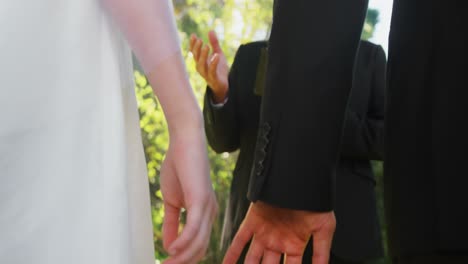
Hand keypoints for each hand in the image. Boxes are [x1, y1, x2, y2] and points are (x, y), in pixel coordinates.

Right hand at [160, 130, 217, 263]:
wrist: (184, 142)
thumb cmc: (178, 167)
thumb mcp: (172, 200)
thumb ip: (172, 223)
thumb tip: (169, 245)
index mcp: (205, 212)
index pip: (199, 244)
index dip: (184, 258)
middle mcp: (210, 212)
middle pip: (200, 247)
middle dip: (183, 262)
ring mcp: (207, 206)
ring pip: (198, 241)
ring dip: (182, 256)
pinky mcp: (200, 199)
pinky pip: (194, 227)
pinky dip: (184, 241)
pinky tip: (172, 250)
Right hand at [189, 31, 228, 102]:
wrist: (225, 85)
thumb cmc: (219, 69)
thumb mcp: (218, 54)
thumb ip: (214, 43)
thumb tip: (210, 30)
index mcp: (201, 61)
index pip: (194, 52)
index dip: (193, 44)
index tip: (194, 35)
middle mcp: (201, 68)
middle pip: (196, 57)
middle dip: (197, 49)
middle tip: (200, 40)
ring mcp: (206, 74)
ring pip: (201, 65)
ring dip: (203, 55)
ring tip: (206, 46)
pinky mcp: (213, 79)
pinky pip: (211, 71)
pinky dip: (213, 63)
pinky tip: (216, 56)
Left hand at [223, 202, 335, 263]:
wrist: (301, 180)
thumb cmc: (316, 202)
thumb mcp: (324, 229)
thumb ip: (321, 252)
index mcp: (294, 245)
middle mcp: (277, 242)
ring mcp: (264, 233)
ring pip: (252, 259)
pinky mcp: (252, 222)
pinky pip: (239, 241)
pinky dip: (232, 254)